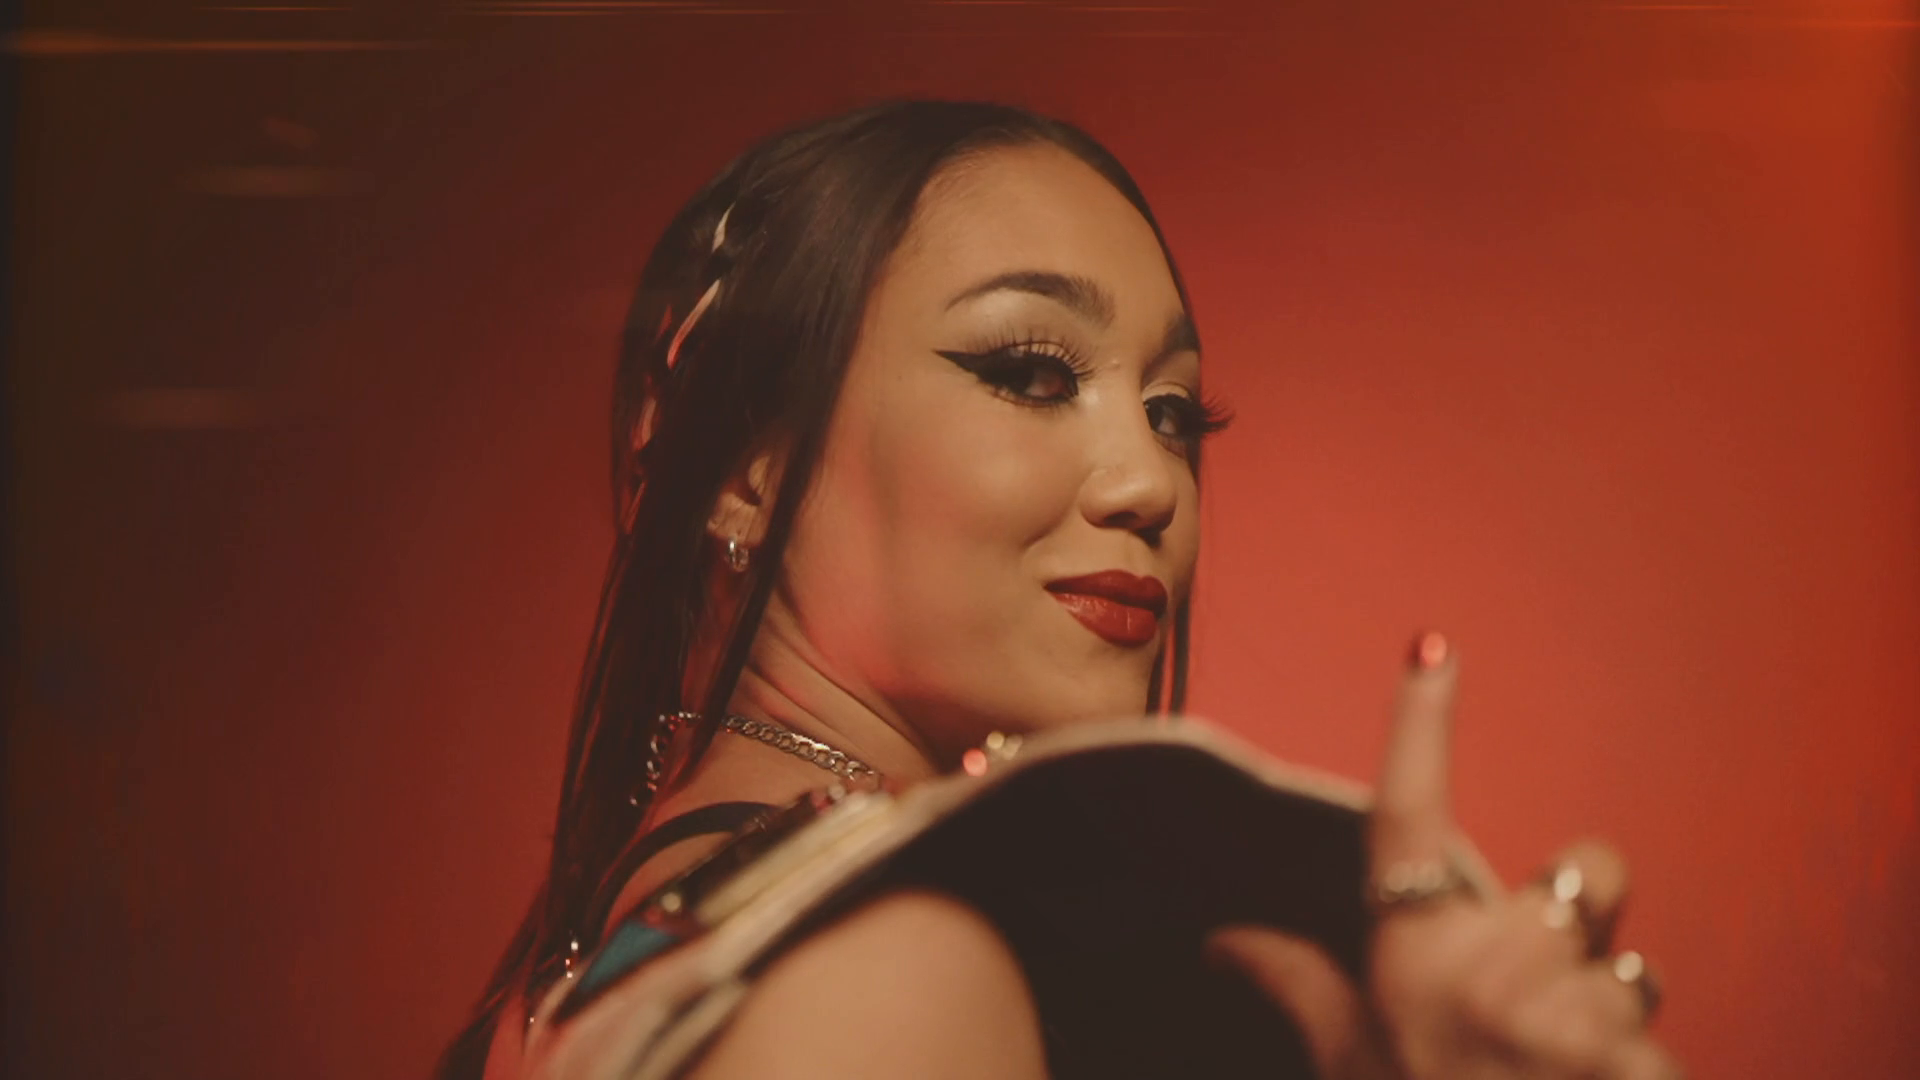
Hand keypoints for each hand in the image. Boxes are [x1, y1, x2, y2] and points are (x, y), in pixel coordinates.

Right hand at [1207, 634, 1681, 1079]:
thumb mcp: (1349, 1061)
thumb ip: (1294, 985)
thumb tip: (1216, 937)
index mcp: (1413, 954)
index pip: (1410, 809)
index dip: (1421, 720)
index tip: (1433, 645)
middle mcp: (1492, 962)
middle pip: (1583, 875)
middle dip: (1579, 918)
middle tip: (1545, 991)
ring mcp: (1569, 1008)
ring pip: (1624, 954)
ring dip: (1605, 1001)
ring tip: (1562, 1064)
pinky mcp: (1636, 1051)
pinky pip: (1649, 1014)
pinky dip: (1632, 1055)